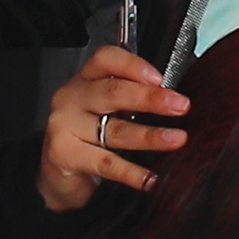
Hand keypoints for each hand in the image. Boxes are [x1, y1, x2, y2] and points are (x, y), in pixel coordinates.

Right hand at [33, 47, 185, 212]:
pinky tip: (150, 178)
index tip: (161, 79)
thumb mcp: (106, 110)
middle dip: (151, 99)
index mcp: (85, 80)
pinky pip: (106, 163)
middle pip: (113, 92)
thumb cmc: (87, 137)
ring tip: (176, 139)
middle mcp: (72, 98)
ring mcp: (65, 126)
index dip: (133, 66)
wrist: (57, 174)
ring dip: (150, 136)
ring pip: (114, 130)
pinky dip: (132, 173)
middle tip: (181, 106)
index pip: (106, 59)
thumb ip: (130, 98)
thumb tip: (173, 99)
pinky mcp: (64, 154)